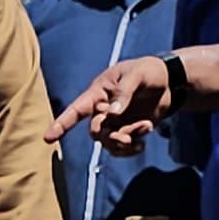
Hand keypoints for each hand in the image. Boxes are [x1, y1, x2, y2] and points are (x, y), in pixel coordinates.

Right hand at [49, 54, 170, 154]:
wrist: (170, 81)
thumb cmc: (149, 71)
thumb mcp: (136, 75)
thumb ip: (124, 92)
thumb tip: (112, 113)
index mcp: (98, 93)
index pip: (76, 110)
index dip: (61, 124)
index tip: (47, 138)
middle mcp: (103, 110)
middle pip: (96, 131)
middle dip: (111, 137)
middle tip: (129, 137)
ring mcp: (115, 122)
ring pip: (109, 142)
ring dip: (126, 141)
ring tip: (146, 128)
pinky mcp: (128, 131)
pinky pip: (122, 148)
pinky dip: (131, 148)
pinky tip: (142, 143)